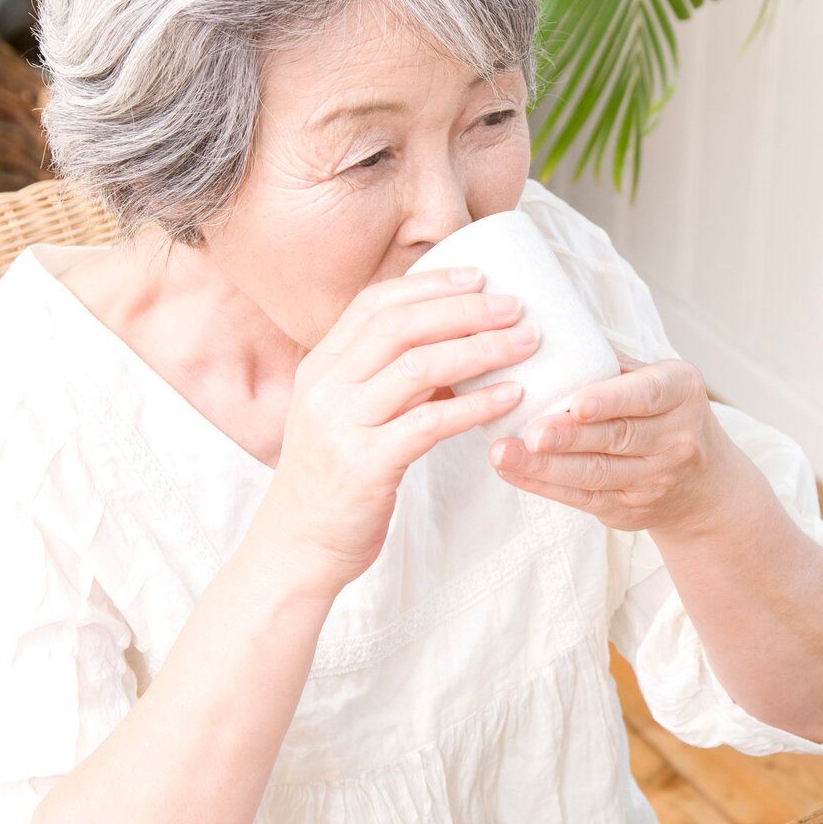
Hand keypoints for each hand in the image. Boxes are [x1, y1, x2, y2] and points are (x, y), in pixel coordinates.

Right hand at [245, 265, 538, 600]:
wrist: (296, 548)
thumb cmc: (334, 481)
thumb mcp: (345, 416)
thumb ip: (384, 379)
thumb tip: (454, 346)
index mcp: (319, 367)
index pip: (374, 304)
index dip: (429, 284)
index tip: (478, 275)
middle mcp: (325, 388)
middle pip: (400, 326)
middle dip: (464, 309)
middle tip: (514, 305)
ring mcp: (341, 425)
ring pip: (418, 367)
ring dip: (480, 349)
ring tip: (526, 344)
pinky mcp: (365, 465)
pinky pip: (430, 422)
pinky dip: (477, 405)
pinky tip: (512, 397)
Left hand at [487, 356, 738, 535]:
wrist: (705, 484)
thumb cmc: (665, 414)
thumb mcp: (659, 380)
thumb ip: (614, 365)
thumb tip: (549, 336)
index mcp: (681, 392)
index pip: (646, 395)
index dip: (611, 400)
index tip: (577, 403)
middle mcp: (675, 438)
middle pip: (616, 437)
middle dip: (568, 437)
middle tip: (528, 433)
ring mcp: (654, 479)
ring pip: (595, 473)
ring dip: (545, 465)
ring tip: (504, 453)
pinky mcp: (630, 509)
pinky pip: (583, 498)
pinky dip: (544, 485)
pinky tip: (513, 471)